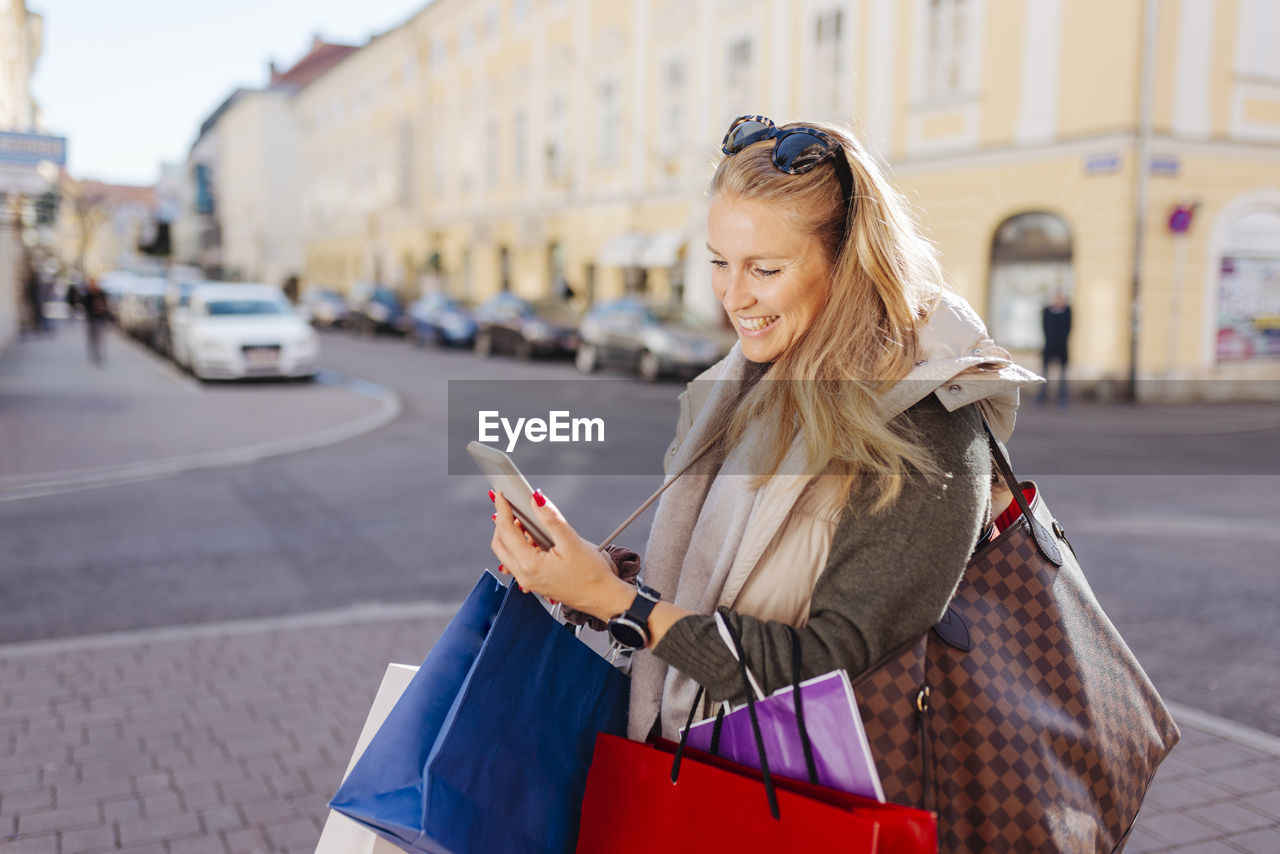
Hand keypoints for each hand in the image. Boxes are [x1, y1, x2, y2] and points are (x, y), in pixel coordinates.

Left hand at [490, 490, 632, 620]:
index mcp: (530, 565)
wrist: (603, 597)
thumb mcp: (572, 542)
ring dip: (509, 535)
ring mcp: (528, 581)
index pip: (506, 531)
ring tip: (524, 520)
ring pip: (506, 554)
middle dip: (501, 523)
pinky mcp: (535, 582)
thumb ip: (552, 519)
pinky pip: (517, 562)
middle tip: (509, 506)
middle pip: (499, 544)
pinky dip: (518, 547)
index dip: (503, 510)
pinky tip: (533, 538)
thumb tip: (537, 501)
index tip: (501, 496)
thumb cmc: (592, 575)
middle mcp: (524, 576)